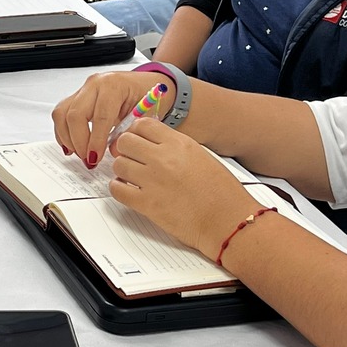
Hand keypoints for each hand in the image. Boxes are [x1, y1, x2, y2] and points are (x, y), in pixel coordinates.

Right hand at [51, 70, 164, 166]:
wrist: (143, 85)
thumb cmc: (146, 98)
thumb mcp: (144, 116)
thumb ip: (129, 133)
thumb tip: (113, 151)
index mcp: (114, 86)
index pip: (99, 116)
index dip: (95, 141)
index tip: (94, 159)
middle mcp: (95, 84)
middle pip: (75, 114)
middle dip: (79, 142)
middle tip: (88, 159)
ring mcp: (82, 90)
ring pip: (61, 114)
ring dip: (67, 139)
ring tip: (80, 154)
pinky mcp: (75, 97)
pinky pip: (60, 115)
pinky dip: (62, 133)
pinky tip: (72, 146)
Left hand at [106, 120, 255, 263]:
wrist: (228, 221)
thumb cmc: (223, 194)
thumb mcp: (202, 157)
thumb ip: (176, 149)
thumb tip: (155, 145)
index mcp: (180, 144)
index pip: (143, 125)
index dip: (135, 131)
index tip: (135, 139)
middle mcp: (164, 158)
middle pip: (125, 141)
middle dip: (124, 149)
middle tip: (129, 157)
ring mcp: (153, 180)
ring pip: (118, 164)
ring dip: (121, 170)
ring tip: (131, 177)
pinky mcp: (147, 204)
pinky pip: (117, 190)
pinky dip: (118, 189)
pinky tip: (127, 191)